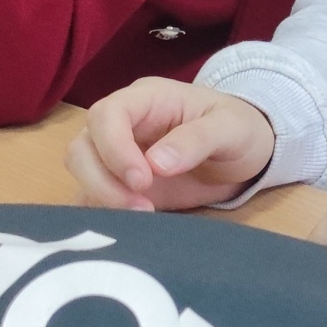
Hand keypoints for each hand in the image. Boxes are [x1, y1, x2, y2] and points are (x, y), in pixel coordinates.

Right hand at [66, 80, 276, 211]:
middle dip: (102, 180)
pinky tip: (126, 227)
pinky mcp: (118, 185)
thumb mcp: (231, 128)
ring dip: (101, 199)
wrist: (245, 155)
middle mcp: (122, 124)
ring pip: (81, 173)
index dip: (114, 148)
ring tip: (141, 217)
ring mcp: (116, 155)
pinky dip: (100, 213)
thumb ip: (196, 140)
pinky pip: (91, 198)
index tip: (142, 180)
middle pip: (82, 146)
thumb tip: (156, 163)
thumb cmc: (239, 129)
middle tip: (141, 207)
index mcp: (147, 99)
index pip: (107, 114)